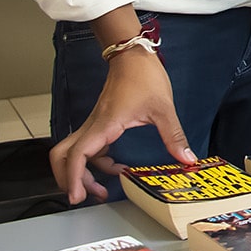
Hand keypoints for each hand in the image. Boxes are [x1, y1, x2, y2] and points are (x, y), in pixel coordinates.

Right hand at [50, 41, 193, 203]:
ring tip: (101, 189)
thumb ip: (174, 136)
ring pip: (74, 152)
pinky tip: (115, 168)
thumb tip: (187, 158)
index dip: (73, 178)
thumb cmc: (144, 76)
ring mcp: (95, 124)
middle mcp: (94, 126)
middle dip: (68, 178)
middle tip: (84, 196)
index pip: (78, 155)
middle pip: (63, 156)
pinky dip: (95, 161)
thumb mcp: (163, 109)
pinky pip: (89, 147)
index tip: (77, 196)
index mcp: (104, 125)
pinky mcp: (101, 122)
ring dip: (82, 172)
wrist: (133, 54)